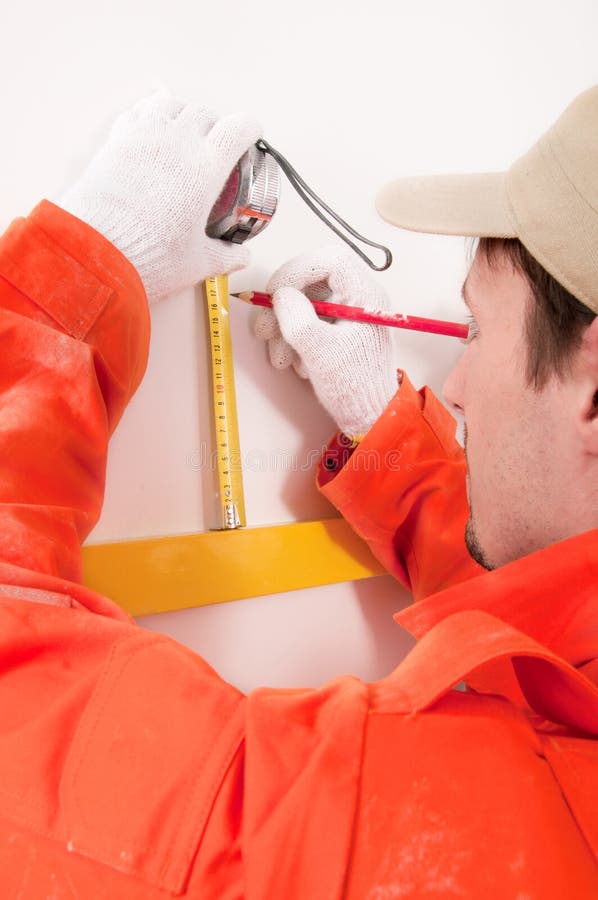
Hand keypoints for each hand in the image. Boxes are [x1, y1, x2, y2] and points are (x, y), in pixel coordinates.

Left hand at [58, 92, 261, 302]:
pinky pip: (138, 112)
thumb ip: (224, 256)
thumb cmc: (150, 256)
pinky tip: (150, 132)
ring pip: (170, 104)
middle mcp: (177, 142)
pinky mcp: (116, 140)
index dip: (249, 127)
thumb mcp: (197, 261)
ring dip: (182, 112)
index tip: (251, 134)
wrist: (98, 252)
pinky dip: (149, 115)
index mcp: (205, 167)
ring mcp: (144, 136)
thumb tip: (242, 257)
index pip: (236, 128)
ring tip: (183, 129)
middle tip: (217, 140)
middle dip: (216, 123)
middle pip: (204, 112)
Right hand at [254, 245, 397, 436]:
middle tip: (265, 328)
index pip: (331, 260)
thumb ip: (298, 320)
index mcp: (366, 297)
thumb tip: (280, 296)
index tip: (277, 292)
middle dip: (283, 305)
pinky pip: (307, 320)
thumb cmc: (354, 386)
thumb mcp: (321, 353)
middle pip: (311, 280)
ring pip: (304, 301)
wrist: (367, 414)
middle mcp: (357, 298)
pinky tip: (294, 362)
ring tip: (279, 356)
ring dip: (283, 326)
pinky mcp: (336, 328)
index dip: (298, 270)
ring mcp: (345, 313)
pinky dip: (293, 338)